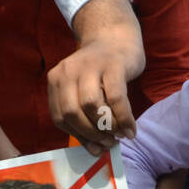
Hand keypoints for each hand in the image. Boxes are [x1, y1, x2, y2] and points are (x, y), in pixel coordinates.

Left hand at [49, 0, 143, 154]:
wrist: (116, 38)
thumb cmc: (101, 72)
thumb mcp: (84, 90)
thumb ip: (85, 117)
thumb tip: (97, 150)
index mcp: (56, 79)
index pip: (59, 117)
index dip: (78, 136)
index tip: (96, 147)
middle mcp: (68, 71)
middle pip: (72, 112)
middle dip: (91, 133)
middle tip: (108, 143)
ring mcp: (90, 66)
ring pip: (91, 106)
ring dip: (107, 126)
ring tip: (120, 135)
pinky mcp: (112, 65)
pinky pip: (116, 99)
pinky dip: (124, 119)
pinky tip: (131, 129)